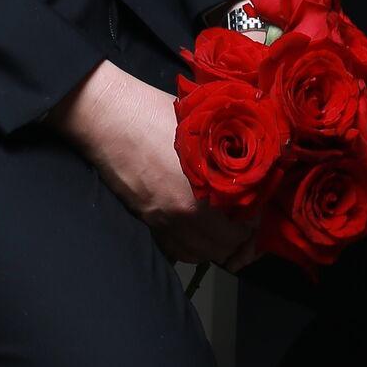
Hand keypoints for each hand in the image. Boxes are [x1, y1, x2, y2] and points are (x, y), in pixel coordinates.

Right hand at [46, 61, 260, 269]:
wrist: (108, 115)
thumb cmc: (155, 111)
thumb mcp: (202, 123)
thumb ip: (230, 149)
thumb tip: (256, 158)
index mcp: (204, 191)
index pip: (245, 224)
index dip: (256, 219)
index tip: (258, 209)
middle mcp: (184, 216)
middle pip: (224, 247)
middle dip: (240, 237)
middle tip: (245, 219)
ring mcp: (162, 222)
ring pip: (199, 254)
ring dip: (216, 246)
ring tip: (222, 227)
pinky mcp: (145, 221)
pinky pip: (176, 251)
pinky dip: (191, 247)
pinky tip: (195, 229)